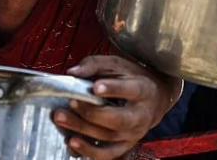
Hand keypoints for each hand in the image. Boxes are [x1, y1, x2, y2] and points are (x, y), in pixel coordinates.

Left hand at [52, 56, 178, 159]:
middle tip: (72, 102)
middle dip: (92, 113)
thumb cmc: (132, 79)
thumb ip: (94, 65)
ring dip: (82, 129)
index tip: (95, 87)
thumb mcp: (116, 64)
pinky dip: (89, 151)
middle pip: (118, 119)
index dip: (112, 89)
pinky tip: (72, 142)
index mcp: (142, 90)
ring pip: (108, 136)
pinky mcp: (126, 145)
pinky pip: (108, 154)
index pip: (129, 90)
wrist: (155, 98)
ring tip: (61, 119)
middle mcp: (141, 115)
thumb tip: (73, 72)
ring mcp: (134, 133)